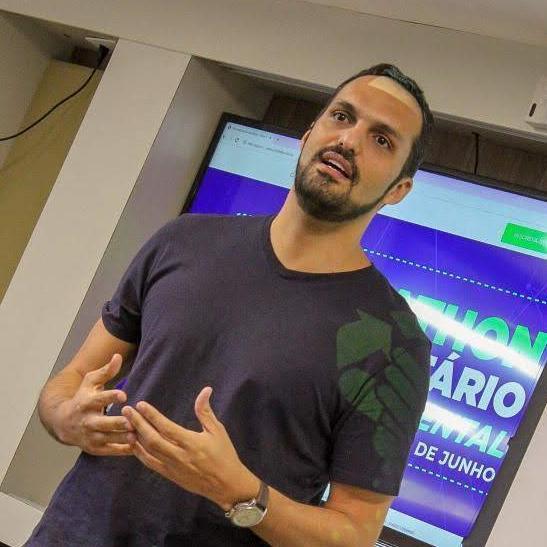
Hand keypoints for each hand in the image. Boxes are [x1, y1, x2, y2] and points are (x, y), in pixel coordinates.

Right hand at [56, 353, 133, 455]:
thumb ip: (106, 371)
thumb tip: (117, 356)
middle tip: (133, 420)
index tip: (124, 395)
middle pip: (104, 423)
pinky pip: (111, 451)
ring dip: (123, 438)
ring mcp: (91, 436)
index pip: (99, 399)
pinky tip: (137, 447)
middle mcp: (87, 421)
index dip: (111, 397)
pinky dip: (123, 450)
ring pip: (108, 439)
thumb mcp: (91, 382)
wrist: (63, 423)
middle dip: (118, 422)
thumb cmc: (82, 398)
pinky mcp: (95, 449)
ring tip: (138, 434)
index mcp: (87, 403)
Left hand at [122, 387, 259, 510]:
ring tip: (126, 424)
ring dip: (136, 437)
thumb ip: (205, 411)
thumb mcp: (217, 430)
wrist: (226, 484)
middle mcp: (179, 455)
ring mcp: (173, 467)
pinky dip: (140, 453)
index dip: (152, 416)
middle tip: (126, 410)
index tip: (141, 404)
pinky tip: (133, 443)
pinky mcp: (170, 475)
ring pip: (149, 451)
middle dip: (138, 423)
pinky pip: (151, 464)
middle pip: (152, 439)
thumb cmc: (224, 454)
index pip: (166, 427)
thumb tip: (205, 390)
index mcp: (191, 443)